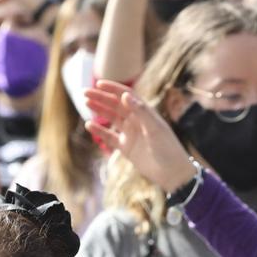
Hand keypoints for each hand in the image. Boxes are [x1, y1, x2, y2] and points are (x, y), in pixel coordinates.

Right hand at [82, 80, 196, 191]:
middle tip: (85, 92)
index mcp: (145, 112)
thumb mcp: (155, 128)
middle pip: (116, 105)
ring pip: (111, 118)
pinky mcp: (126, 147)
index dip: (113, 88)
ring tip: (86, 103)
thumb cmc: (168, 148)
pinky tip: (89, 125)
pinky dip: (99, 131)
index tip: (99, 83)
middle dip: (101, 97)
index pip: (127, 95)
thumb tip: (125, 96)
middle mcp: (137, 120)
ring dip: (99, 110)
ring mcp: (130, 133)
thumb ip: (141, 111)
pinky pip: (109, 137)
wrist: (171, 173)